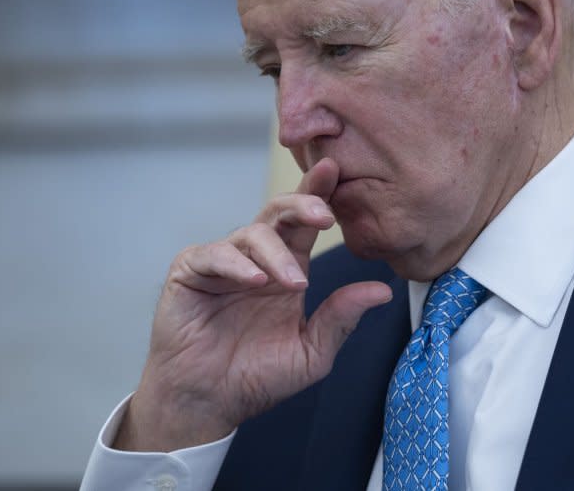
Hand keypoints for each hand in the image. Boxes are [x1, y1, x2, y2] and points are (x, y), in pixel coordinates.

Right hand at [113, 158, 392, 451]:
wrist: (209, 402)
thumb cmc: (257, 377)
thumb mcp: (311, 351)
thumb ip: (341, 318)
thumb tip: (383, 291)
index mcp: (288, 268)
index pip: (305, 224)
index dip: (319, 195)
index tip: (335, 170)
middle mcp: (256, 258)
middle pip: (279, 212)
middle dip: (303, 203)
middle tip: (324, 214)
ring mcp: (222, 262)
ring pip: (251, 233)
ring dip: (277, 254)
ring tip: (296, 284)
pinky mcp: (190, 272)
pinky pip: (213, 255)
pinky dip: (236, 264)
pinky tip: (255, 280)